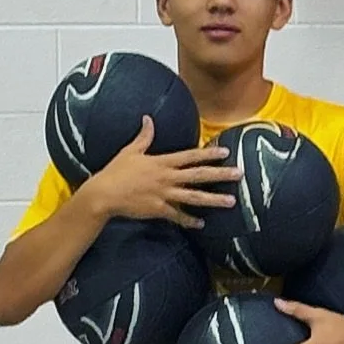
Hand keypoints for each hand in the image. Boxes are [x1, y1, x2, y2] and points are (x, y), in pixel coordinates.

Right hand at [87, 117, 238, 229]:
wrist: (104, 194)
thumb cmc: (116, 171)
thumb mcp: (130, 151)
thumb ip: (144, 136)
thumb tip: (148, 119)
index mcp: (162, 162)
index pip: (190, 156)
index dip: (209, 154)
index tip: (225, 152)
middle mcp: (167, 177)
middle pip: (198, 175)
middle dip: (220, 175)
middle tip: (239, 174)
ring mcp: (164, 194)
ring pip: (193, 197)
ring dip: (213, 199)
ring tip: (230, 202)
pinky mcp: (158, 209)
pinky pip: (177, 216)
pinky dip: (189, 220)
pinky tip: (202, 224)